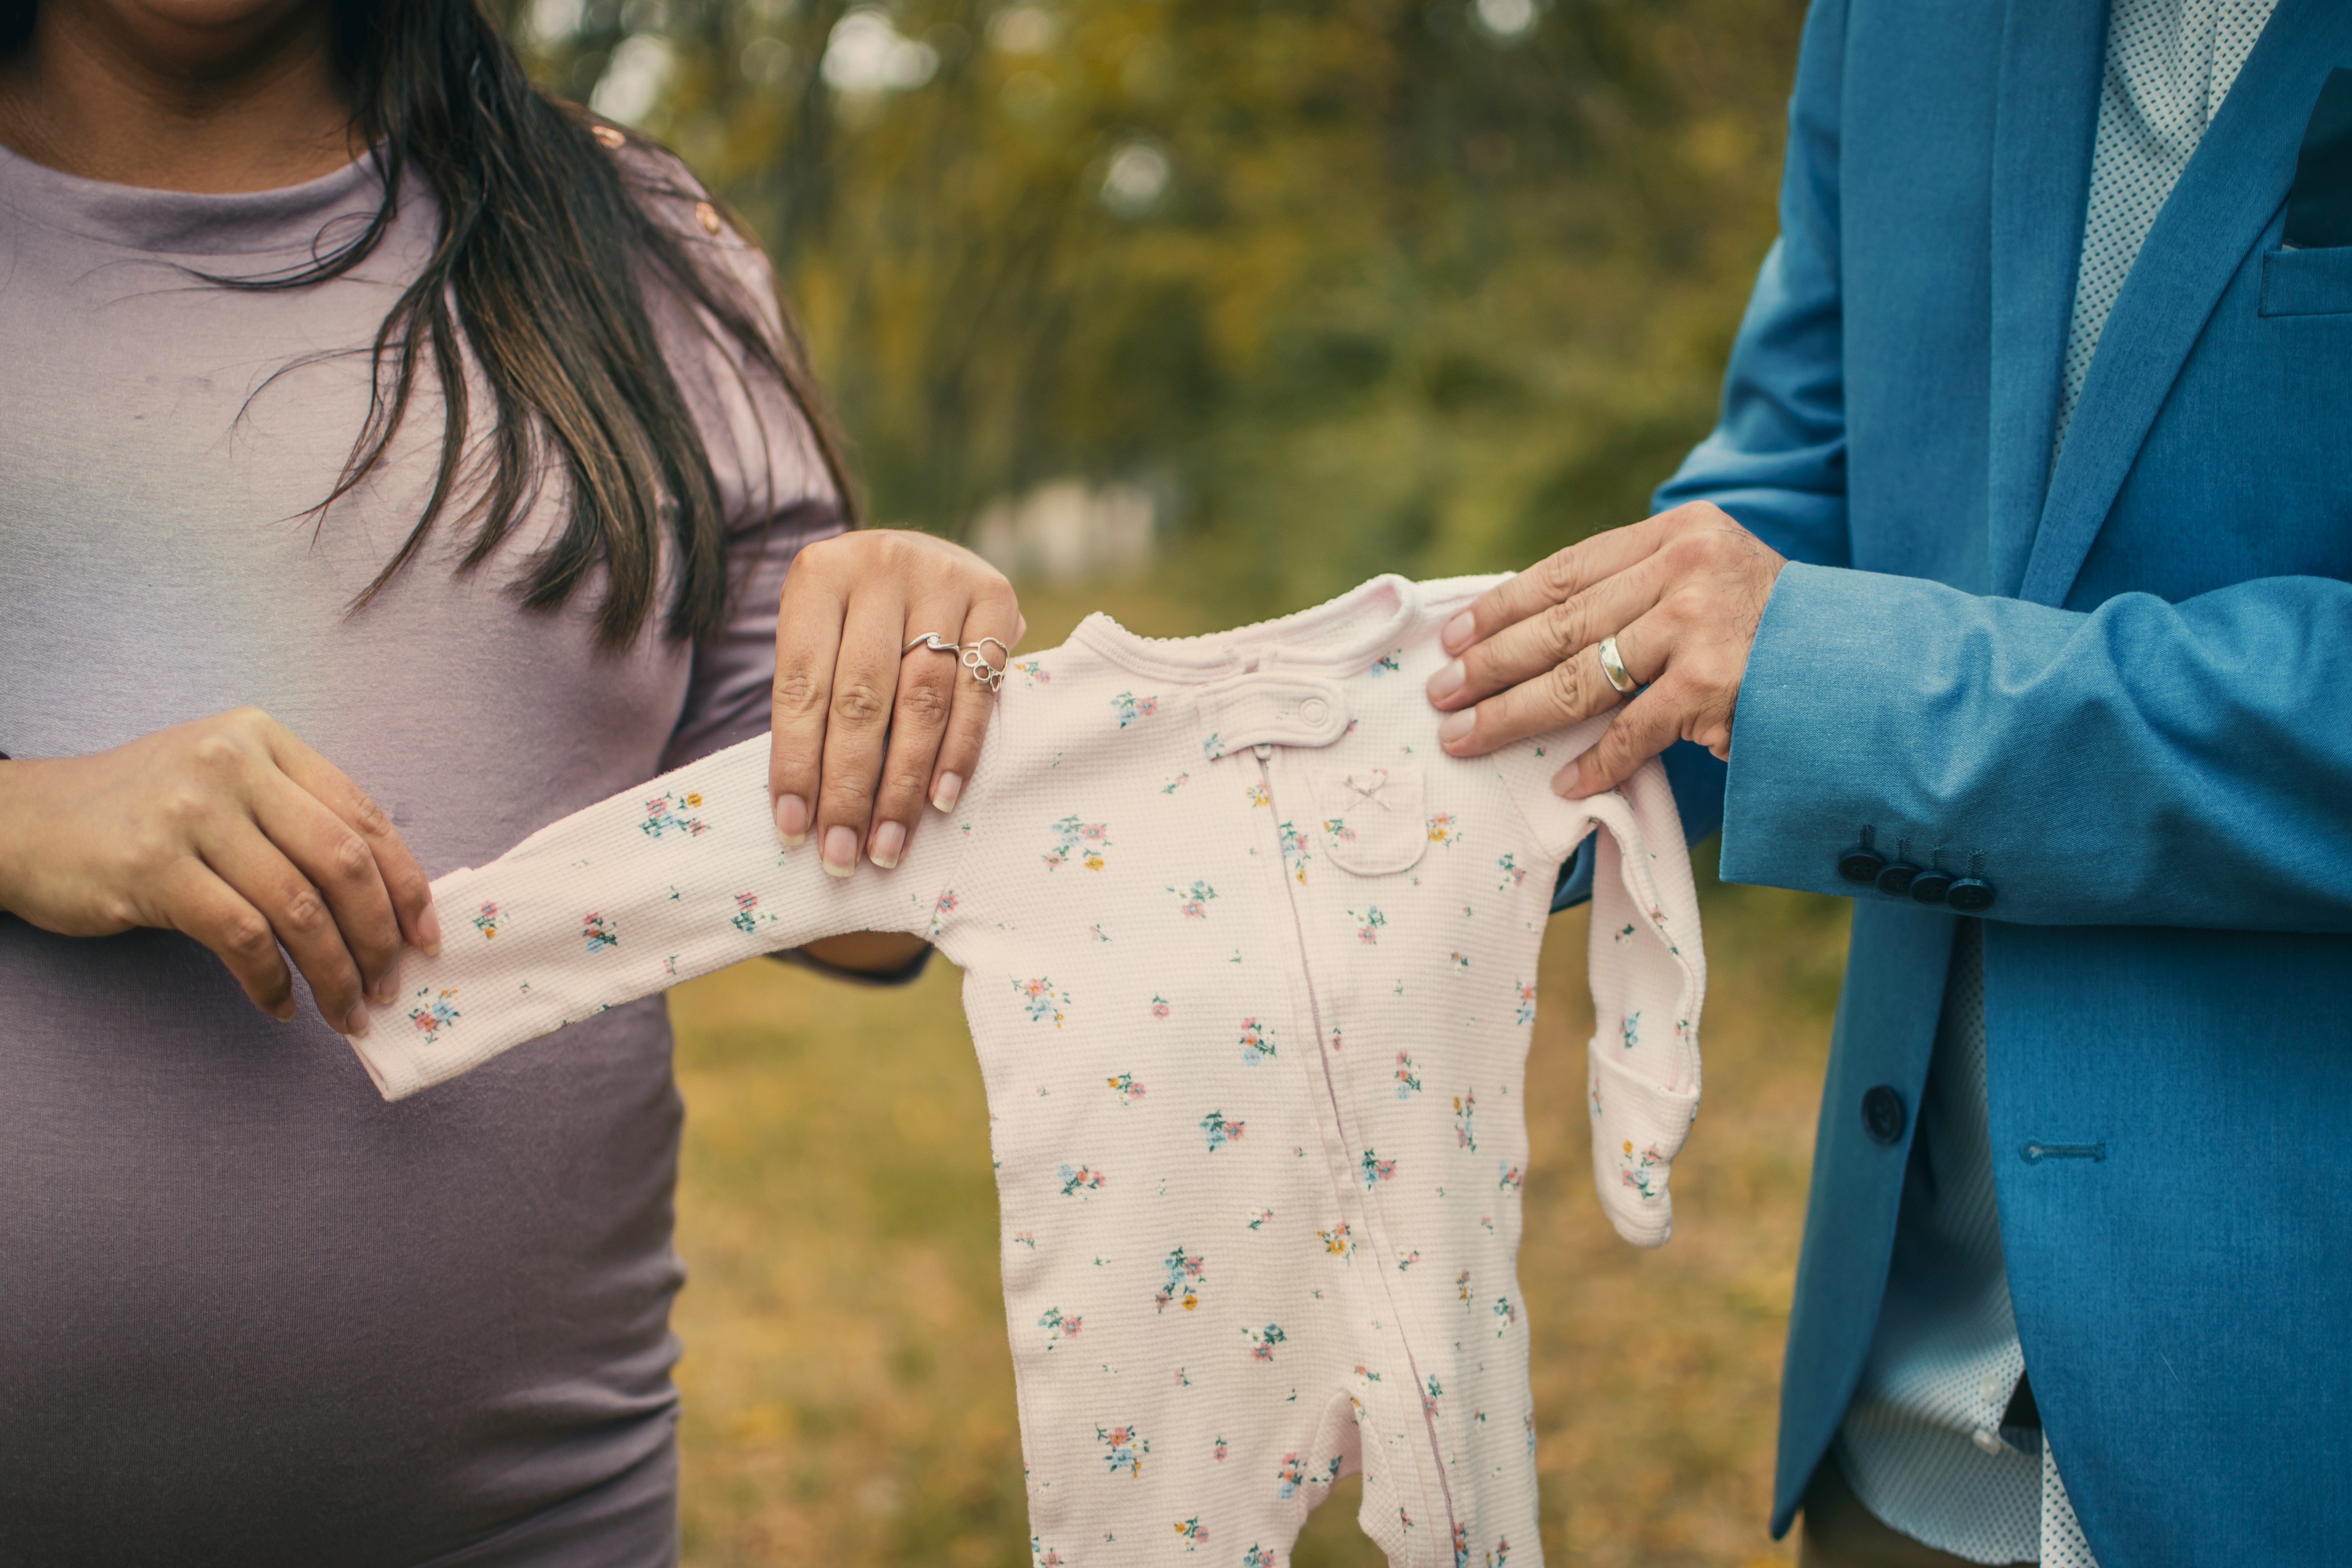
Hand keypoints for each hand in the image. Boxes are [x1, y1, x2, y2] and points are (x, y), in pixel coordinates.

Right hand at [0, 709, 439, 1033]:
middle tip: (390, 985)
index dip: (406, 884)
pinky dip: (271, 982)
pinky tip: (282, 1006)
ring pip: (299, 908)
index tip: (425, 936)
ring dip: (335, 972)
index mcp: (264, 741)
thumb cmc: (144, 813)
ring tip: (347, 1010)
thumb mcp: (227, 787)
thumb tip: (385, 903)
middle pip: (343, 862)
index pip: (363, 817)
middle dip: (379, 935)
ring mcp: (191, 813)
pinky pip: (242, 938)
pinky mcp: (152, 868)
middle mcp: (232, 766)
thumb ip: (297, 820)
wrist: (28, 822)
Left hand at [769, 530, 1024, 874]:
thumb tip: (802, 812)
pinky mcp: (996, 597)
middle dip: (850, 788)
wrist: (919, 554)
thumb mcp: (819, 635)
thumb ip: (813, 701)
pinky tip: (940, 800)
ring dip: (904, 785)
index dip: (796, 763)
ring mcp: (943, 578)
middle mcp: (880, 566)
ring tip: (887, 845)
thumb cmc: (856, 618)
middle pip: (862, 698)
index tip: (793, 830)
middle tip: (842, 856)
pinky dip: (958, 752)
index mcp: (818, 574)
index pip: (801, 685)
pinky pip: (977, 692)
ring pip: (922, 700)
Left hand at [1424, 502, 1785, 795]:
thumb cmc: (1769, 630)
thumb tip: (1531, 632)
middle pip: (1560, 625)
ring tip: (1467, 737)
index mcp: (1675, 533)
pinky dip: (1595, 763)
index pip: (1566, 570)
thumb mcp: (1707, 579)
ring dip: (1514, 715)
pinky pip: (1632, 731)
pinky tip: (1562, 784)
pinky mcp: (1713, 685)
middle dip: (1490, 665)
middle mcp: (1685, 568)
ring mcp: (1699, 626)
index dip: (1502, 606)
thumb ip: (1636, 591)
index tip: (1454, 637)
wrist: (1861, 667)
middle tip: (1441, 695)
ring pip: (1580, 678)